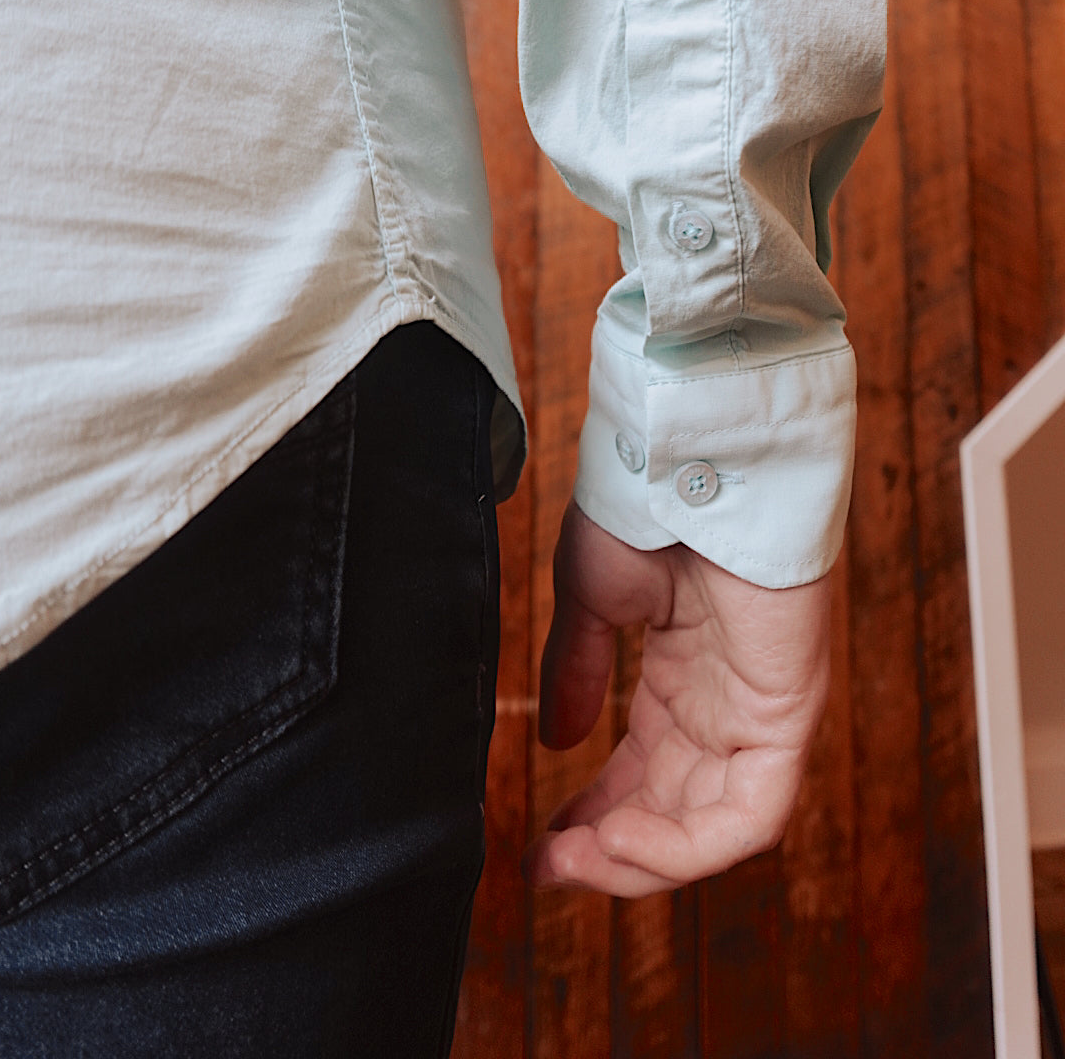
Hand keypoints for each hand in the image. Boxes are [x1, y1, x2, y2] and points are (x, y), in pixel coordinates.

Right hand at [522, 499, 831, 896]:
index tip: (538, 850)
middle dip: (609, 853)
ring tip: (576, 858)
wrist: (688, 459)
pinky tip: (618, 837)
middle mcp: (723, 705)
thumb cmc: (645, 506)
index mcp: (681, 678)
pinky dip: (687, 846)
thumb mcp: (592, 599)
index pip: (643, 777)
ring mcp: (758, 713)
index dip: (592, 819)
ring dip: (642, 861)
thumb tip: (559, 744)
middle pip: (675, 814)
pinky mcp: (788, 716)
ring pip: (713, 831)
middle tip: (548, 868)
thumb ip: (576, 673)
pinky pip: (751, 816)